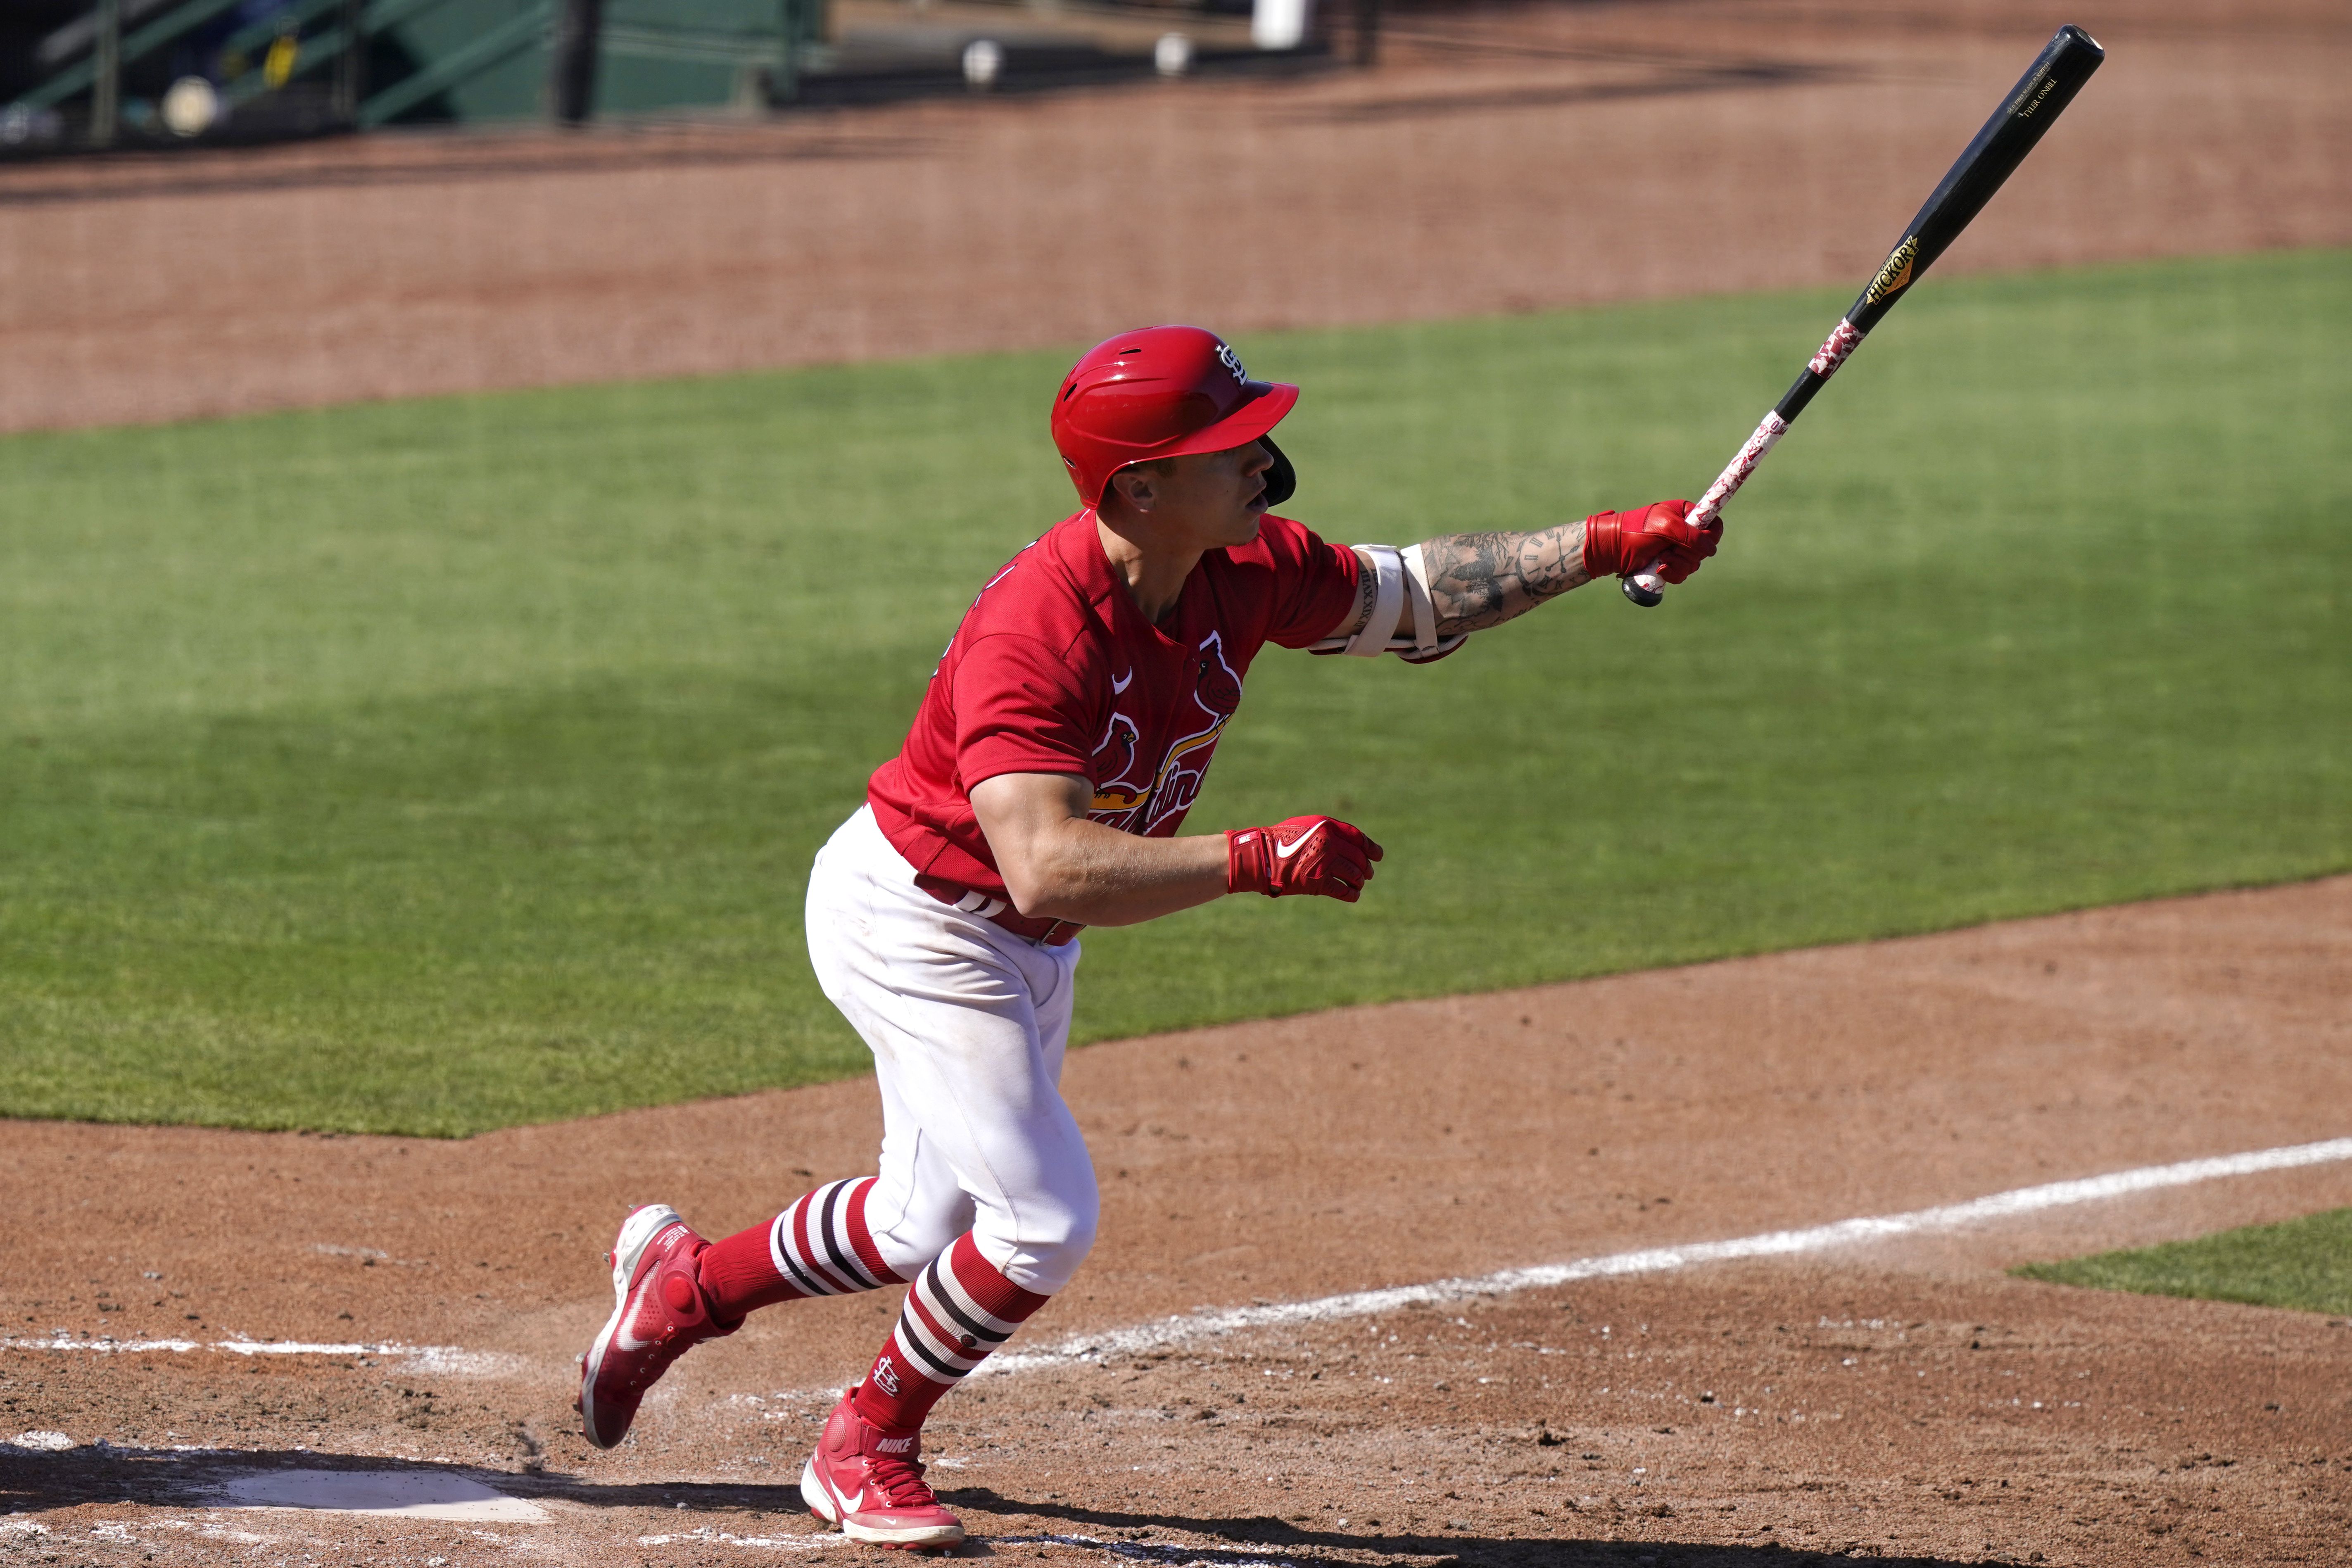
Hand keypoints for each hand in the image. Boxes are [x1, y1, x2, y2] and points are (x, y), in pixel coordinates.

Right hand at [1226, 816, 1382, 900]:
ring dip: (1359, 881)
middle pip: (1359, 858)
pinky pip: (1343, 890)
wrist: (1260, 856)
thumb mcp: (1306, 826)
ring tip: (1358, 884)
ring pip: (1354, 874)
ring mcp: (1324, 863)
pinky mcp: (1317, 882)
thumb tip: (1350, 843)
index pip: (1358, 838)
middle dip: (1365, 868)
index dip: (1371, 848)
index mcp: (1327, 826)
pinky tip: (1353, 895)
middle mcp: (1329, 843)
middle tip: (1367, 874)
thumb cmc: (1281, 840)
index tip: (1378, 855)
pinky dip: (1351, 894)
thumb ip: (1328, 831)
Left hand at [1580, 500, 1720, 584]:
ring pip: (1694, 564)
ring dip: (1678, 564)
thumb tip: (1711, 550)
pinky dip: (1672, 574)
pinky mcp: (1669, 564)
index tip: (1699, 542)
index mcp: (1686, 514)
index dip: (1710, 536)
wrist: (1614, 547)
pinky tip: (1659, 569)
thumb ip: (1691, 536)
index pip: (1713, 525)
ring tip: (1660, 559)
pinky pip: (1682, 574)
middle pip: (1705, 549)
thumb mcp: (1666, 527)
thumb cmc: (1637, 531)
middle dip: (1687, 553)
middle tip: (1668, 550)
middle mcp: (1685, 532)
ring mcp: (1677, 549)